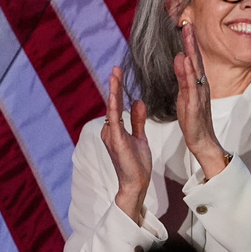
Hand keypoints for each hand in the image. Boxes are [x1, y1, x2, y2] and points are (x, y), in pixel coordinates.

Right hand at [101, 66, 151, 223]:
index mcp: (116, 129)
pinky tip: (115, 96)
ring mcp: (112, 136)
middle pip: (112, 103)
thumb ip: (138, 120)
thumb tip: (138, 101)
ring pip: (112, 109)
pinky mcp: (116, 142)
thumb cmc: (137, 164)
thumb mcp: (140, 137)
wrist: (136, 183)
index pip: (117, 105)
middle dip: (114, 85)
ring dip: (113, 91)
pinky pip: (115, 122)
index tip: (120, 73)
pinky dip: (115, 108)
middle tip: (116, 68)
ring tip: (114, 75)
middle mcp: (110, 130)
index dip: (119, 89)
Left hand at [173, 23, 228, 179]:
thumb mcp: (184, 94)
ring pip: (195, 70)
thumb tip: (181, 57)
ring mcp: (199, 95)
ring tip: (188, 36)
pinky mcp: (195, 105)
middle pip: (196, 60)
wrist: (202, 141)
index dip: (190, 43)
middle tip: (188, 24)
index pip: (193, 60)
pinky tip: (186, 61)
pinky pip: (191, 86)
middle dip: (192, 42)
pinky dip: (189, 73)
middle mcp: (201, 86)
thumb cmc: (193, 119)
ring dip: (192, 52)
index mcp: (197, 83)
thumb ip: (182, 76)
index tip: (186, 26)